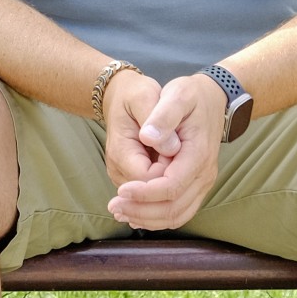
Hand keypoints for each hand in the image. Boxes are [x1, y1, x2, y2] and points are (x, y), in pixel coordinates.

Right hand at [100, 68, 165, 187]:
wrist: (122, 98)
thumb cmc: (136, 95)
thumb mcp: (145, 95)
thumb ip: (160, 118)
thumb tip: (170, 148)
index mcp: (121, 152)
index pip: (151, 180)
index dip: (171, 169)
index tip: (176, 145)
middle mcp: (119, 172)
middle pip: (154, 199)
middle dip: (175, 182)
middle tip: (177, 152)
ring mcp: (125, 180)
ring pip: (157, 202)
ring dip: (174, 185)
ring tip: (173, 156)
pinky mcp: (132, 182)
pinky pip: (156, 199)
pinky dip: (170, 190)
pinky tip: (174, 167)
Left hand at [106, 73, 224, 230]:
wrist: (211, 99)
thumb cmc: (191, 96)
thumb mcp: (177, 95)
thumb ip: (163, 115)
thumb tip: (148, 137)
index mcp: (198, 154)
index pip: (171, 186)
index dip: (144, 193)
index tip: (121, 190)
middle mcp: (204, 174)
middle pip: (173, 208)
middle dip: (141, 210)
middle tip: (114, 206)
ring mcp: (202, 183)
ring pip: (176, 215)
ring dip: (147, 218)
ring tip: (120, 212)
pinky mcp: (196, 186)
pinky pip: (179, 212)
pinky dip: (157, 217)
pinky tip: (135, 213)